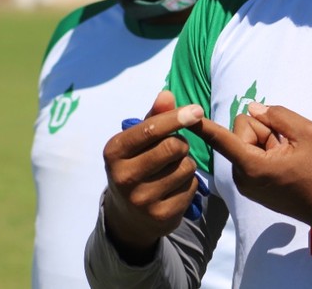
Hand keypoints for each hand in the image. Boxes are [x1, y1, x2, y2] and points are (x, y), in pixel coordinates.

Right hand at [101, 90, 204, 261]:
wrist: (128, 216)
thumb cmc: (137, 165)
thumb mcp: (138, 141)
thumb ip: (154, 117)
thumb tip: (167, 94)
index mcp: (114, 152)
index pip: (150, 129)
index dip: (176, 117)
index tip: (197, 110)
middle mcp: (123, 177)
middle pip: (174, 147)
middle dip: (182, 143)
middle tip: (176, 148)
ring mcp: (142, 200)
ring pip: (187, 167)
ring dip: (187, 163)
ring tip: (172, 169)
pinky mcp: (161, 216)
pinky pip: (192, 186)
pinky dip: (190, 182)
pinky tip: (175, 187)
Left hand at [191, 102, 311, 225]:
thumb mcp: (308, 133)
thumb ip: (278, 116)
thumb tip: (253, 108)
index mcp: (253, 165)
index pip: (222, 139)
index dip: (203, 125)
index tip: (183, 115)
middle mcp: (243, 177)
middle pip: (242, 132)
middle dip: (263, 130)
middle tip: (287, 145)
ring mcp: (247, 185)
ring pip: (247, 143)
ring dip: (266, 142)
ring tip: (289, 156)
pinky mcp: (253, 189)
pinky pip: (252, 156)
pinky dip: (266, 153)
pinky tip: (286, 162)